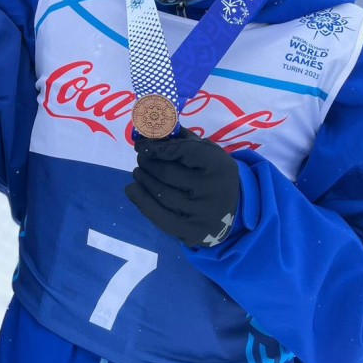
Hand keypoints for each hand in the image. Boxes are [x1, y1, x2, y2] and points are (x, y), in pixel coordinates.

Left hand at [125, 127, 239, 246]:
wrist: (231, 212)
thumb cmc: (212, 175)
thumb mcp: (207, 152)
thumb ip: (181, 139)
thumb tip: (149, 130)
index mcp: (219, 165)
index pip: (184, 151)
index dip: (159, 148)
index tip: (143, 145)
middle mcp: (213, 190)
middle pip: (168, 173)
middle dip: (148, 163)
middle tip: (140, 159)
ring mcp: (202, 214)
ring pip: (161, 193)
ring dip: (143, 180)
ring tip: (137, 173)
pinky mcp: (192, 232)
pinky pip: (159, 217)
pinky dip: (141, 201)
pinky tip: (132, 189)